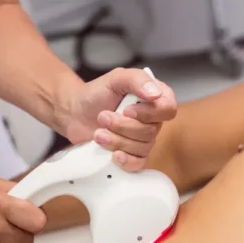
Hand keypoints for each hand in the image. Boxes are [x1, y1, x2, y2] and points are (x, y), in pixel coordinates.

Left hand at [60, 67, 177, 170]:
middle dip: (123, 126)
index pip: (168, 109)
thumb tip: (155, 93)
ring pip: (142, 147)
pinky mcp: (132, 155)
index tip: (128, 110)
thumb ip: (137, 79)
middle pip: (152, 131)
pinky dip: (126, 160)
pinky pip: (138, 163)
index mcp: (154, 98)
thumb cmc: (96, 94)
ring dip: (116, 140)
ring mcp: (143, 139)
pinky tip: (113, 155)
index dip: (150, 113)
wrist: (74, 113)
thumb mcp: (115, 78)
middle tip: (103, 117)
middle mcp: (152, 119)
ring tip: (98, 132)